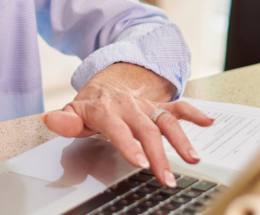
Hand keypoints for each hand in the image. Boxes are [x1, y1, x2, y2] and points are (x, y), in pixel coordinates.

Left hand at [42, 63, 213, 187]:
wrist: (107, 82)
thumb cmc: (91, 105)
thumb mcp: (73, 111)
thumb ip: (65, 120)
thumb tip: (51, 120)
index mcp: (106, 109)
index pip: (117, 128)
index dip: (128, 145)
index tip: (140, 163)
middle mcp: (129, 106)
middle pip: (146, 130)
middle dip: (159, 154)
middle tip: (166, 177)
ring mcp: (147, 105)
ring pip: (166, 121)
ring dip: (181, 140)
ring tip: (192, 159)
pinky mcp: (160, 105)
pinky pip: (179, 107)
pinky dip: (195, 113)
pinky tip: (209, 122)